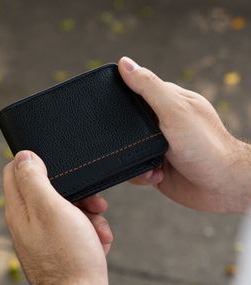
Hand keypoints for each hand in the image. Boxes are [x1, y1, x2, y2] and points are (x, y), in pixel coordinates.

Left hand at [3, 150, 112, 284]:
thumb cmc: (69, 255)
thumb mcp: (51, 209)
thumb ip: (34, 180)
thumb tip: (23, 156)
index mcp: (22, 208)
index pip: (16, 170)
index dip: (35, 161)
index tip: (57, 166)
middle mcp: (30, 219)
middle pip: (51, 188)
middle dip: (77, 192)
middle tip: (92, 201)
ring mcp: (47, 231)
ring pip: (70, 206)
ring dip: (89, 212)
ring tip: (97, 228)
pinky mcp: (61, 241)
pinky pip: (77, 223)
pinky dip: (90, 228)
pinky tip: (97, 239)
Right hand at [119, 56, 250, 212]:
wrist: (221, 187)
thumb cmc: (205, 145)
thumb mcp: (174, 110)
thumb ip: (149, 87)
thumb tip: (125, 63)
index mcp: (168, 102)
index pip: (137, 91)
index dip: (123, 97)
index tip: (111, 107)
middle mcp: (163, 123)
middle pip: (130, 123)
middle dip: (126, 136)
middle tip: (136, 143)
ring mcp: (160, 145)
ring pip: (130, 147)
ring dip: (135, 158)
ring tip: (151, 164)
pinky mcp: (157, 165)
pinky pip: (136, 167)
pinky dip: (142, 174)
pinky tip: (156, 175)